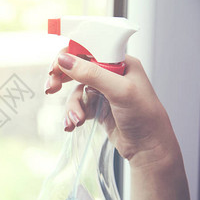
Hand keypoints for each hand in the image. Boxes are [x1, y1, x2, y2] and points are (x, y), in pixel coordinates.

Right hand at [45, 50, 178, 167]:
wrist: (148, 149)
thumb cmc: (144, 117)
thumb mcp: (118, 91)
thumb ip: (91, 74)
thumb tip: (64, 59)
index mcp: (120, 62)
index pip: (88, 50)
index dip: (69, 57)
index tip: (54, 69)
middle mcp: (111, 74)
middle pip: (77, 69)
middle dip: (62, 80)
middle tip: (50, 89)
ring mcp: (104, 92)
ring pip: (75, 91)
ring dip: (72, 106)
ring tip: (75, 120)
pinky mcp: (98, 108)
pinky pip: (78, 106)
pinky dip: (73, 115)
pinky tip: (73, 125)